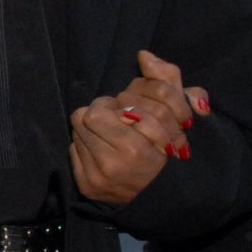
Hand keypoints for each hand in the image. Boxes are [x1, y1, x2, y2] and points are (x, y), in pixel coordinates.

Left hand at [70, 49, 209, 206]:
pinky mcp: (87, 186)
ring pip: (77, 131)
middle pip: (87, 116)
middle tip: (116, 120)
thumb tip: (143, 55)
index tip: (126, 112)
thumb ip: (167, 80)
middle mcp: (116, 164)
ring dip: (92, 129)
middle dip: (101, 113)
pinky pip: (73, 151)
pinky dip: (85, 147)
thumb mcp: (178, 112)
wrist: (163, 196)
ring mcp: (99, 177)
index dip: (114, 104)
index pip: (105, 107)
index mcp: (139, 146)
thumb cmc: (171, 147)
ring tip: (111, 135)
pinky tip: (103, 152)